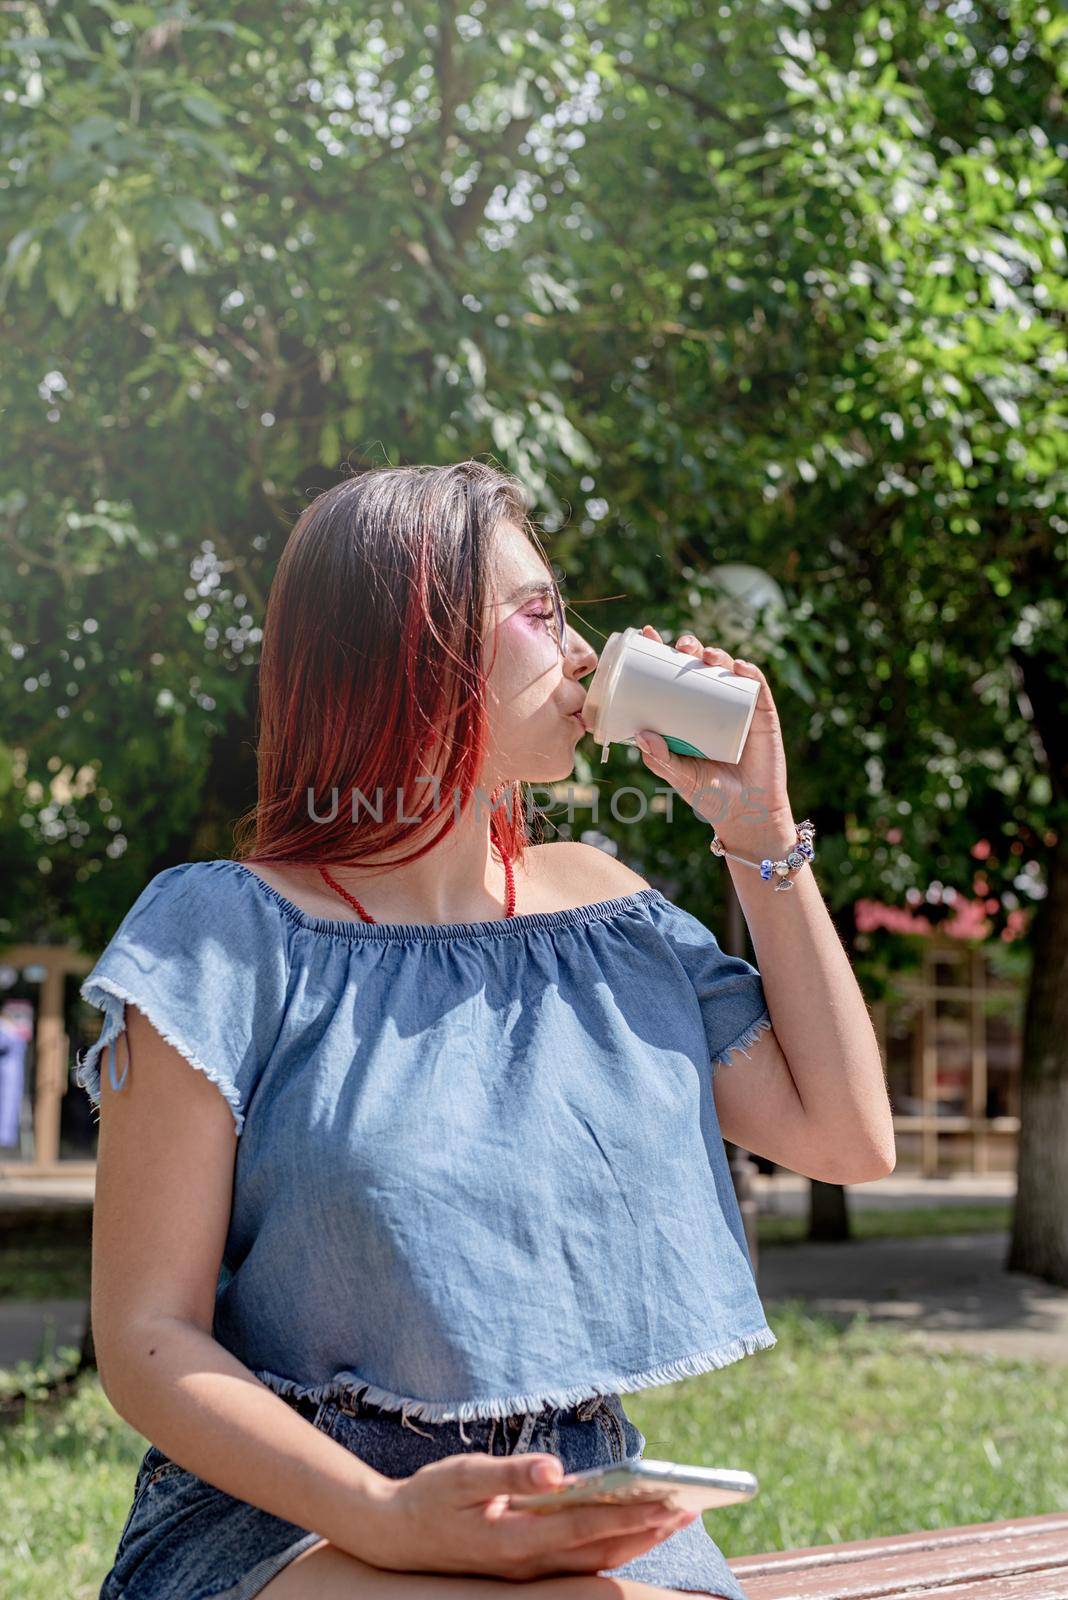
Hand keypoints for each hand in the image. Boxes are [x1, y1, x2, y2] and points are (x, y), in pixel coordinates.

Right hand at [350, 1450, 699, 1580]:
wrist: (392, 1536)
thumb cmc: (429, 1497)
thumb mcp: (464, 1475)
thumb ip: (510, 1472)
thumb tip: (557, 1470)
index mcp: (516, 1540)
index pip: (588, 1528)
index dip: (632, 1516)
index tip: (670, 1502)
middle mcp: (529, 1564)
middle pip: (602, 1551)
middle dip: (649, 1530)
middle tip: (693, 1508)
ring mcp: (528, 1572)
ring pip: (595, 1561)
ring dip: (637, 1540)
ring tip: (676, 1516)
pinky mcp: (526, 1568)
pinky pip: (580, 1561)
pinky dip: (612, 1546)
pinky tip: (632, 1529)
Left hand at [632, 625, 794, 853]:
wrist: (747, 814)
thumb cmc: (709, 794)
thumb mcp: (680, 776)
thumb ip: (661, 759)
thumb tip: (640, 735)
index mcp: (686, 712)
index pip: (670, 675)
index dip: (659, 652)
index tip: (646, 634)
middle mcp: (711, 704)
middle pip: (699, 665)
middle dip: (689, 647)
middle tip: (679, 646)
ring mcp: (738, 707)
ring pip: (727, 670)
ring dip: (717, 654)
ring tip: (706, 654)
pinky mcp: (763, 716)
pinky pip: (758, 689)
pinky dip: (750, 674)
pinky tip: (740, 668)